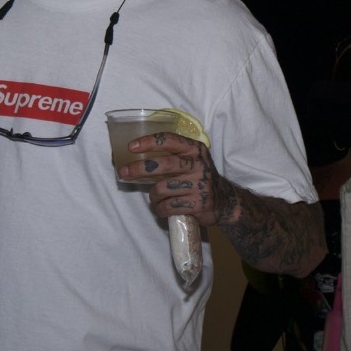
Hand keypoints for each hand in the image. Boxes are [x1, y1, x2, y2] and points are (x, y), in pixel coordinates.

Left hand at [118, 132, 235, 227]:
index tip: (131, 147)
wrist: (225, 201)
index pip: (169, 140)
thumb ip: (173, 155)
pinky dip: (160, 209)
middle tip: (124, 173)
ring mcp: (200, 185)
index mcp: (196, 150)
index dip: (149, 142)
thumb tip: (137, 156)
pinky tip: (162, 209)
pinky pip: (168, 207)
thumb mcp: (193, 160)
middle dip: (139, 169)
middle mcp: (199, 165)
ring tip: (156, 197)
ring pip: (162, 189)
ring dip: (153, 196)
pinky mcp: (198, 204)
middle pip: (163, 165)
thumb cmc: (199, 178)